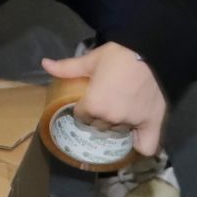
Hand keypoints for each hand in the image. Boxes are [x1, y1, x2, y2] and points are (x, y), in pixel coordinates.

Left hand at [40, 43, 168, 158]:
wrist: (149, 50)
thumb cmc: (118, 54)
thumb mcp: (91, 60)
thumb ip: (67, 67)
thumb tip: (44, 63)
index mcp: (94, 105)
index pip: (82, 116)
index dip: (84, 107)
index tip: (89, 98)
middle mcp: (111, 118)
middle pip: (98, 125)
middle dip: (99, 115)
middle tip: (105, 101)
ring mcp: (131, 123)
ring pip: (118, 131)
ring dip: (116, 123)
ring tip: (120, 110)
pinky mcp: (151, 123)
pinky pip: (146, 146)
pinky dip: (140, 145)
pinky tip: (135, 137)